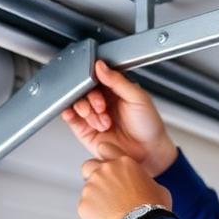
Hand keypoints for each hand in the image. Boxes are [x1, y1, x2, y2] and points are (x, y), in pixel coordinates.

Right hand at [62, 60, 177, 176]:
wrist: (149, 153)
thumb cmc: (148, 126)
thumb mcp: (137, 97)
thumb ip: (117, 80)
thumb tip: (101, 66)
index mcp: (115, 89)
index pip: (97, 76)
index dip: (93, 79)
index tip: (96, 83)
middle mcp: (103, 101)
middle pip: (84, 89)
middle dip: (91, 98)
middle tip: (102, 107)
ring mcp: (93, 115)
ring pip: (76, 103)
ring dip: (85, 109)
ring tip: (101, 120)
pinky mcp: (85, 130)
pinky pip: (71, 119)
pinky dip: (69, 114)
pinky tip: (73, 113)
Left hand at [77, 143, 171, 218]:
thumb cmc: (152, 209)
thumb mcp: (156, 187)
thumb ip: (142, 180)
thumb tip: (143, 186)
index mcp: (124, 163)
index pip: (105, 148)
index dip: (104, 156)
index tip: (105, 164)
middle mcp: (105, 170)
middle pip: (89, 165)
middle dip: (94, 175)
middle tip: (105, 191)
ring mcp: (92, 186)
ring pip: (87, 187)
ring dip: (94, 196)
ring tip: (109, 211)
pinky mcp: (84, 203)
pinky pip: (85, 206)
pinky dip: (92, 212)